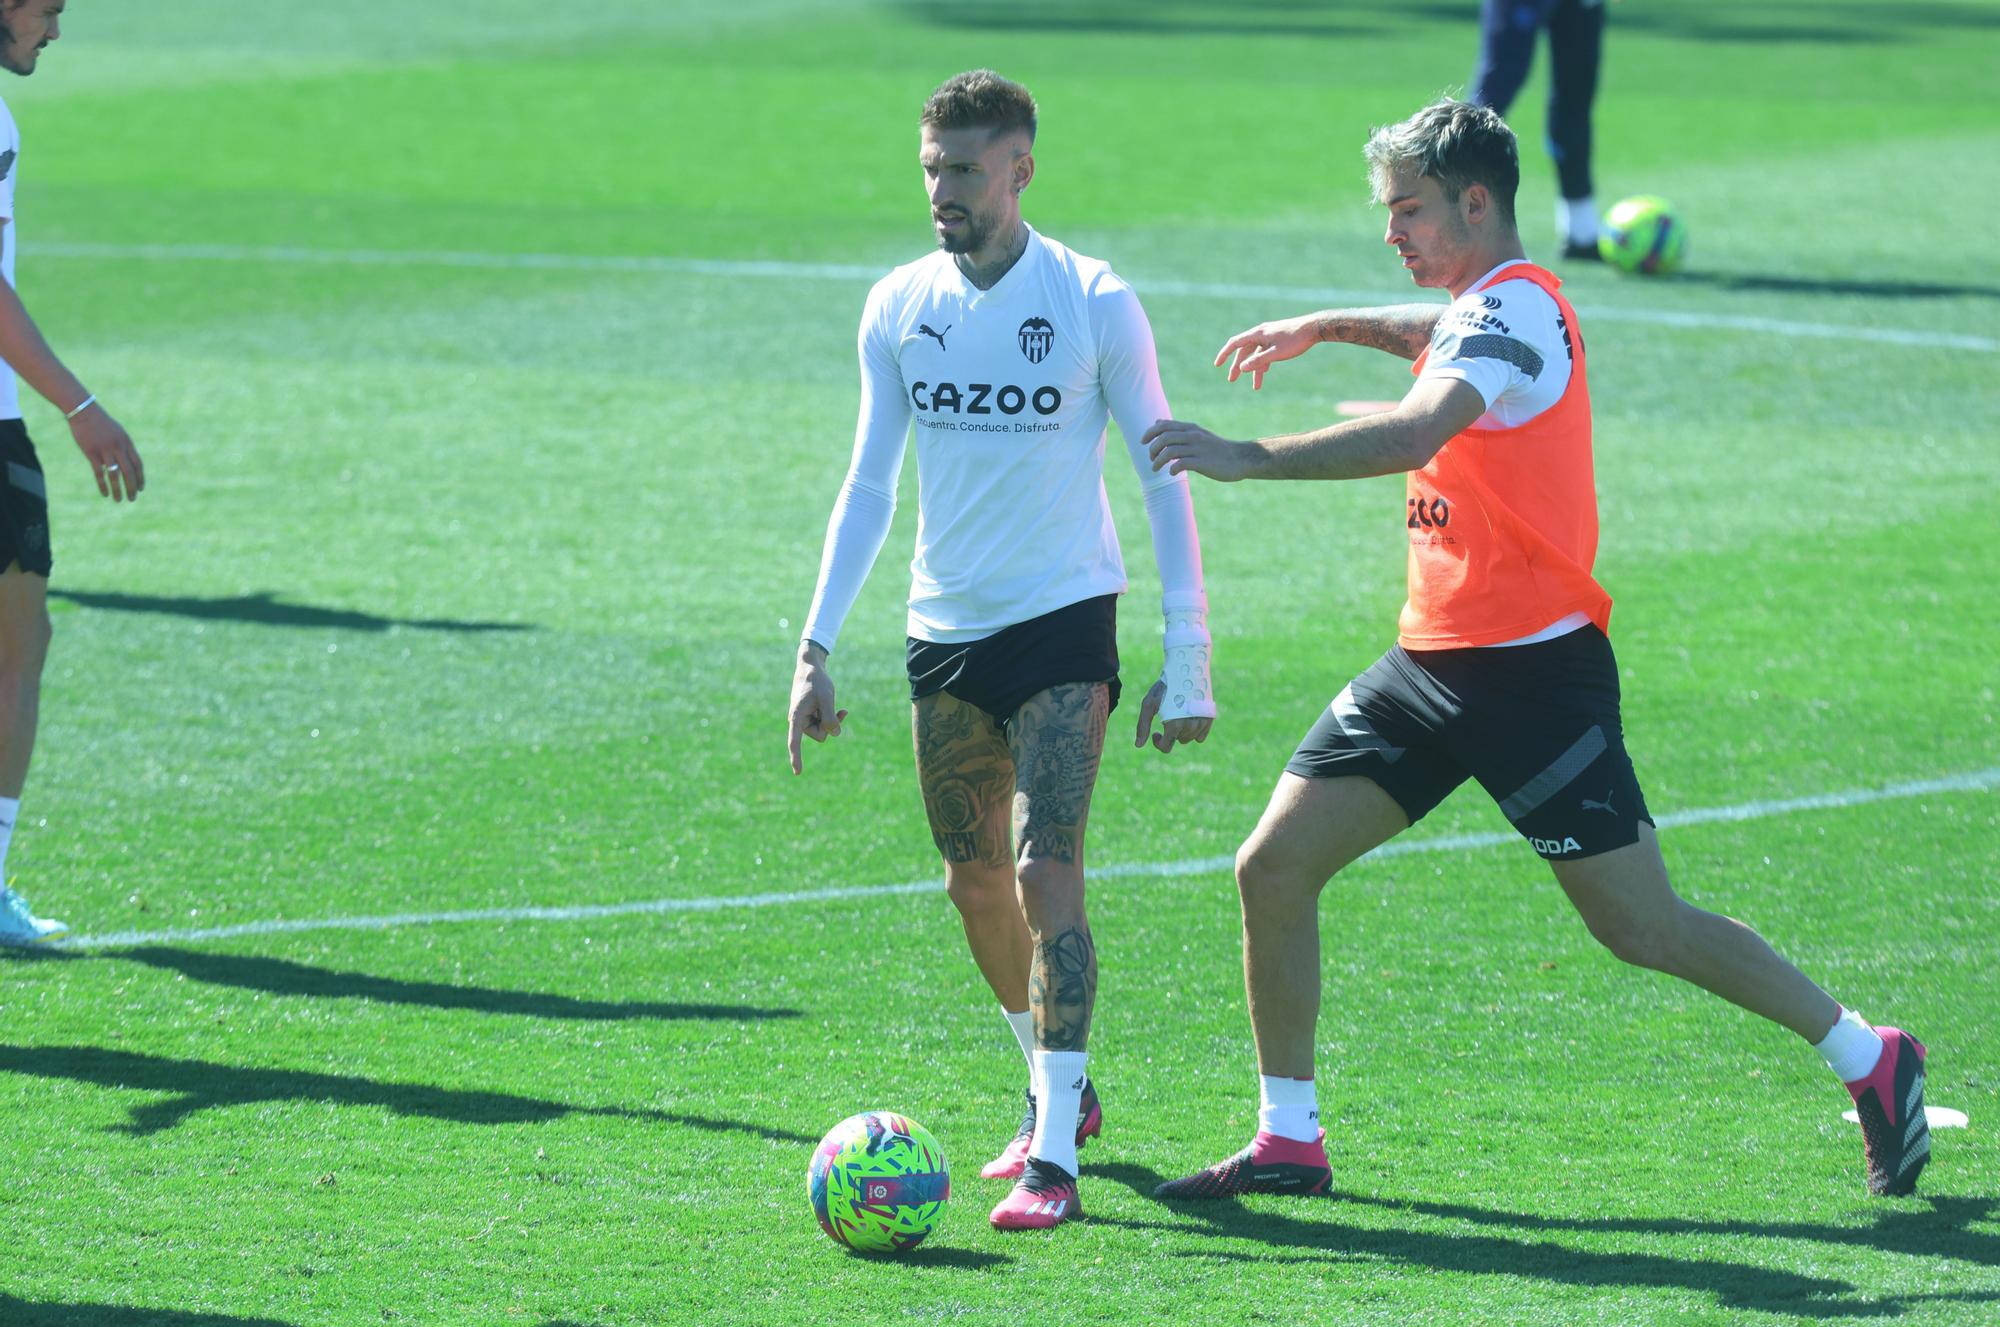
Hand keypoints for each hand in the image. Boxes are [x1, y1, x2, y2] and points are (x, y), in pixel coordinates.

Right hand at [70, 405, 143, 501]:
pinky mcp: (91, 453)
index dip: (140, 478)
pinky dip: (103, 485)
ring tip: (119, 500)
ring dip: (118, 489)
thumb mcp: (117, 432)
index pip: (138, 464)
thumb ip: (123, 446)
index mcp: (127, 443)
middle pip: (129, 472)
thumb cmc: (100, 423)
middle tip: (132, 499)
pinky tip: (105, 494)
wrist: (83, 411)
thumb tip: (127, 462)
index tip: (141, 489)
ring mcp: (105, 450)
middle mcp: (119, 447)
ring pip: (115, 475)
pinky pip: (99, 473)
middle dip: (132, 487)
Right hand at [787, 645, 846, 773]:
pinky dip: (834, 718)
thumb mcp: (826, 697)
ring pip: (825, 731)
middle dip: (831, 725)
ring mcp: (806, 720)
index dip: (796, 757)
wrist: (811, 667)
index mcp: (797, 717)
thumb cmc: (817, 680)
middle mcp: (799, 721)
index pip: (794, 741)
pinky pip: (827, 725)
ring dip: (833, 720)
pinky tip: (843, 711)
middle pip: (821, 736)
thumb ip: (830, 716)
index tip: (798, 772)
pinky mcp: (813, 717)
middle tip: (834, 708)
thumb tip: (835, 734)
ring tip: (833, 704)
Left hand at [1133, 678, 1211, 754]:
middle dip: (1171, 731)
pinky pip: (1201, 735)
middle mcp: (1190, 726)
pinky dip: (1195, 730)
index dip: (1158, 743)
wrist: (1186, 669)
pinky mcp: (1209, 718)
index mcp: (1174, 725)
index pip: (1166, 747)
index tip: (1156, 733)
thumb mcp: (1149, 703)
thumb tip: (1138, 745)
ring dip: (1183, 730)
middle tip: (1168, 714)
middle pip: (1178, 740)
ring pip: (1190, 738)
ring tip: (1178, 712)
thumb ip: (1143, 726)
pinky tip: (1189, 717)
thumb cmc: (1165, 687)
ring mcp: (1201, 722)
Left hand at [1141, 418, 1254, 481]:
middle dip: (1152, 449)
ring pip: (1169, 452)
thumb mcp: (1196, 433)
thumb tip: (1157, 422)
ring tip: (1156, 468)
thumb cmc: (1215, 448)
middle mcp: (1193, 436)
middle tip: (1151, 459)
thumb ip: (1177, 429)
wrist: (1239, 458)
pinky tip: (1172, 473)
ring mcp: (1198, 449)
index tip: (1143, 442)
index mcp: (1190, 428)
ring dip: (1158, 461)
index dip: (1149, 433)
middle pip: (1163, 438)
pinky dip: (1172, 469)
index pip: (1163, 426)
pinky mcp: (1203, 463)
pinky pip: (1181, 464)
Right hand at [1215, 314, 1319, 389]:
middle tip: (1232, 380)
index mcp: (1258, 334)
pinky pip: (1266, 353)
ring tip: (1256, 386)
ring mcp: (1269, 336)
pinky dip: (1264, 363)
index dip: (1225, 354)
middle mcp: (1261, 333)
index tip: (1217, 365)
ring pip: (1257, 354)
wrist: (1314, 328)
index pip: (1235, 343)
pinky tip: (1265, 372)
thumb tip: (1242, 367)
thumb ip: (1258, 361)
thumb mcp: (1276, 353)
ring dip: (1254, 369)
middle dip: (1238, 366)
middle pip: (1244, 351)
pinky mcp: (1278, 339)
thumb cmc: (1296, 340)